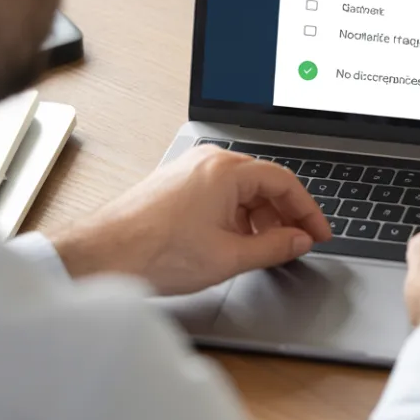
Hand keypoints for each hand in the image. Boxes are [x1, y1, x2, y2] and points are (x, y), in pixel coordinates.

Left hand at [50, 146, 331, 294]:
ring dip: (260, 217)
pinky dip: (236, 216)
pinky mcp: (175, 184)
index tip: (318, 234)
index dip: (308, 211)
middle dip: (284, 215)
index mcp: (226, 170)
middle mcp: (208, 161)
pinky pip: (219, 194)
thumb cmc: (155, 252)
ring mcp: (189, 170)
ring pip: (241, 189)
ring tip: (265, 249)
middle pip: (264, 183)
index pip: (285, 182)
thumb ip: (274, 247)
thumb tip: (298, 241)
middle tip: (297, 244)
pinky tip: (235, 242)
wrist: (100, 256)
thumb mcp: (229, 257)